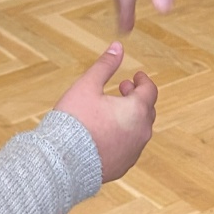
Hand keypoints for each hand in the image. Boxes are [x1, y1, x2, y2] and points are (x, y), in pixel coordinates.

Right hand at [54, 43, 156, 181]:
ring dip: (131, 117)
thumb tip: (118, 46)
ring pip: (139, 130)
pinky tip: (107, 133)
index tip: (136, 76)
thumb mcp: (88, 86)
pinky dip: (124, 136)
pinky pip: (129, 147)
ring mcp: (133, 152)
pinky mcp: (123, 166)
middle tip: (122, 89)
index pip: (150, 91)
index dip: (143, 81)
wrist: (63, 161)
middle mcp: (141, 133)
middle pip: (147, 111)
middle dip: (137, 97)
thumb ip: (105, 65)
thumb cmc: (74, 121)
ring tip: (112, 111)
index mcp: (136, 111)